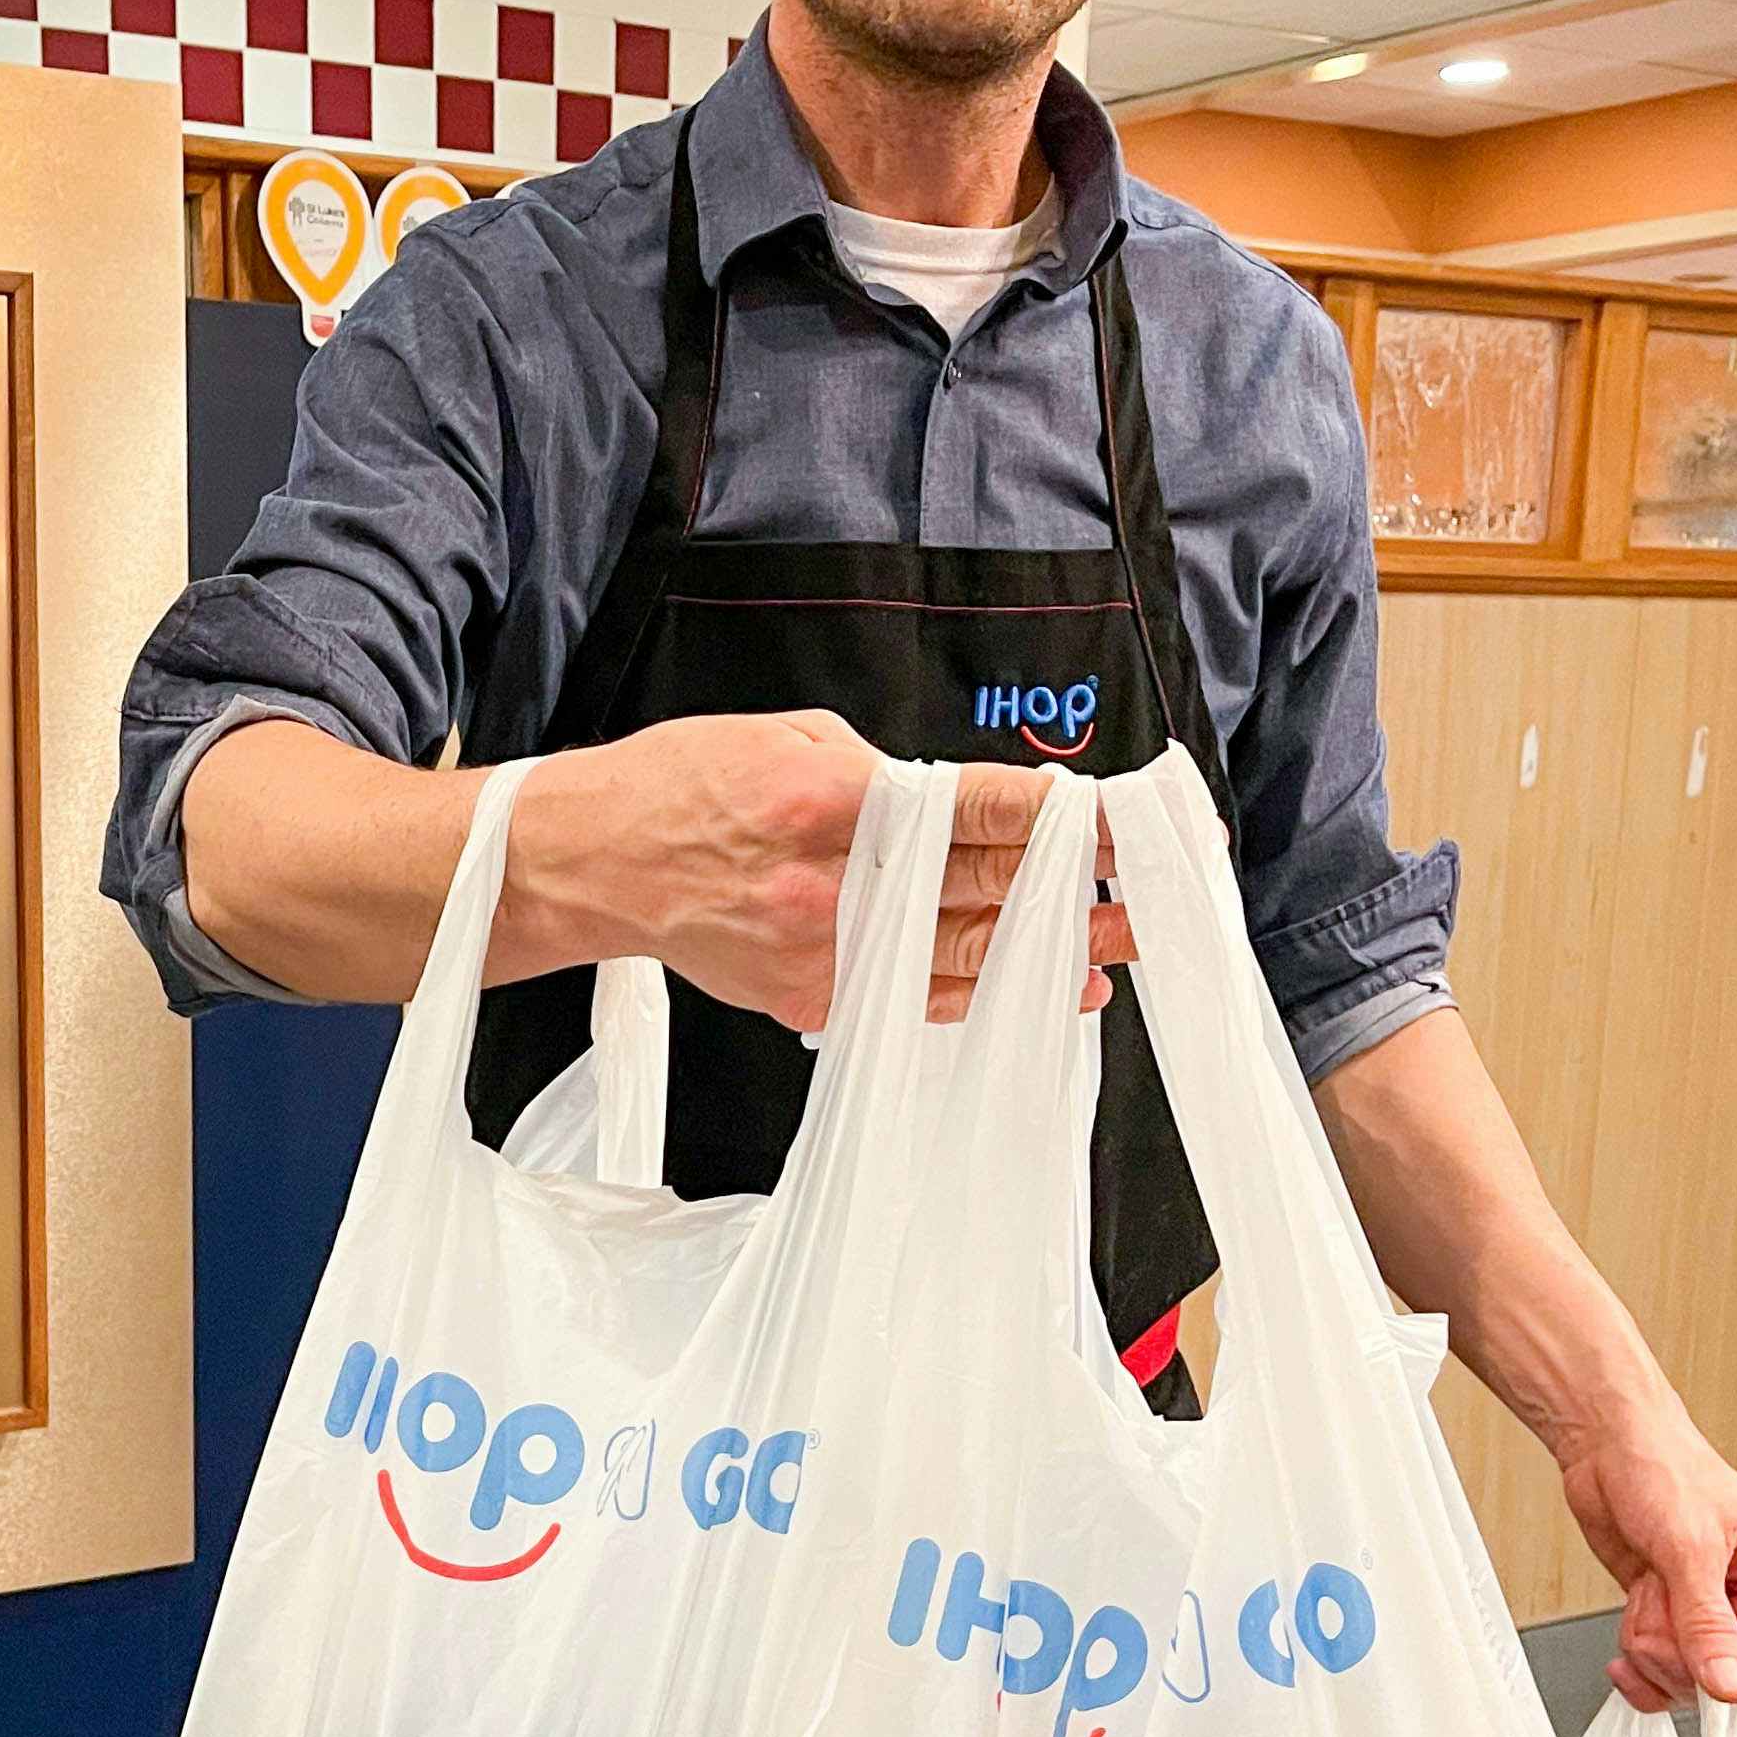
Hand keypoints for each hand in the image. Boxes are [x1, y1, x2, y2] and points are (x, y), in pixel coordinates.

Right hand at [498, 711, 1131, 1031]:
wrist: (593, 862)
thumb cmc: (681, 787)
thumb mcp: (785, 737)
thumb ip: (880, 769)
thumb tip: (961, 797)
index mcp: (831, 800)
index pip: (975, 807)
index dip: (1057, 815)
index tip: (1112, 817)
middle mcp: (832, 883)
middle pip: (982, 884)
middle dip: (1073, 884)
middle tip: (1143, 884)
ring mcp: (820, 950)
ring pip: (962, 952)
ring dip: (1050, 949)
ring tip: (1117, 943)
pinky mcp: (806, 997)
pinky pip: (916, 999)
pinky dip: (985, 995)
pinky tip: (1043, 988)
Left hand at [1555, 1407, 1736, 1707]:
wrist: (1609, 1449)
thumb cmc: (1664, 1471)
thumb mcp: (1689, 1550)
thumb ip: (1707, 1625)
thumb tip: (1730, 1686)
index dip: (1729, 1681)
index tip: (1693, 1675)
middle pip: (1724, 1679)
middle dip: (1676, 1649)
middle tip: (1663, 1598)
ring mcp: (1714, 1614)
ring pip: (1684, 1678)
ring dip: (1651, 1640)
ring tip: (1651, 1588)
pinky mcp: (1675, 1619)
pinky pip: (1658, 1669)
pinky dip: (1635, 1652)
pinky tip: (1632, 1619)